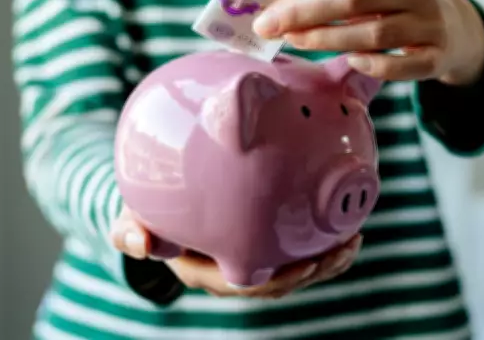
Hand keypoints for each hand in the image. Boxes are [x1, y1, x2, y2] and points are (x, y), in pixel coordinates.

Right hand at [110, 206, 363, 298]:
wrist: (154, 200)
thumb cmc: (144, 211)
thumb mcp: (131, 218)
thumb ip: (130, 231)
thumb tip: (138, 243)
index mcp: (206, 271)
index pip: (247, 284)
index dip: (280, 280)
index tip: (307, 265)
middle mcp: (230, 271)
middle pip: (280, 281)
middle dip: (315, 270)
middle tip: (343, 248)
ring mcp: (248, 257)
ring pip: (292, 268)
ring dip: (325, 259)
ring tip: (353, 240)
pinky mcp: (260, 244)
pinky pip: (293, 249)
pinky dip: (319, 241)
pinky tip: (342, 223)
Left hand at [253, 0, 483, 85]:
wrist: (452, 25)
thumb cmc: (391, 3)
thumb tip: (277, 11)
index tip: (268, 16)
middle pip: (354, 0)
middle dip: (308, 16)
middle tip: (274, 31)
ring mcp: (430, 22)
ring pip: (376, 33)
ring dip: (331, 40)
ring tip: (300, 43)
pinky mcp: (438, 55)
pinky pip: (405, 65)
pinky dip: (376, 66)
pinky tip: (352, 61)